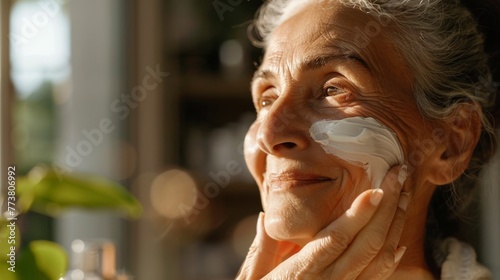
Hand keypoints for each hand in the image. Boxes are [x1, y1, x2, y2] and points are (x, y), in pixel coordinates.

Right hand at [237, 165, 408, 279]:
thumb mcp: (251, 278)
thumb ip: (260, 249)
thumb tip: (265, 217)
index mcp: (301, 273)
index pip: (336, 239)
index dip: (358, 215)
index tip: (376, 189)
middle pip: (366, 244)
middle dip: (388, 208)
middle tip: (399, 175)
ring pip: (379, 260)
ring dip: (395, 225)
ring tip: (403, 195)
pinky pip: (377, 278)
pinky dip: (391, 257)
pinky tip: (397, 238)